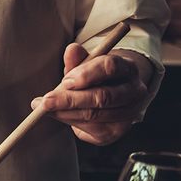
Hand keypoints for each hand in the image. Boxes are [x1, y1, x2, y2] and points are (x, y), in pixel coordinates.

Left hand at [38, 45, 152, 145]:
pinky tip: (59, 115)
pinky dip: (72, 121)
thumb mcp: (87, 65)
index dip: (86, 74)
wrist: (113, 96)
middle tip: (47, 101)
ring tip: (46, 108)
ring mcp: (129, 113)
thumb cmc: (97, 77)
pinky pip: (92, 128)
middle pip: (103, 97)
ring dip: (66, 113)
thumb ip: (78, 59)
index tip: (65, 81)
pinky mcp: (118, 130)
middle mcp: (134, 91)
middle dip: (71, 100)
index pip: (110, 67)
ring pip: (95, 115)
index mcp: (128, 68)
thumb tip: (72, 50)